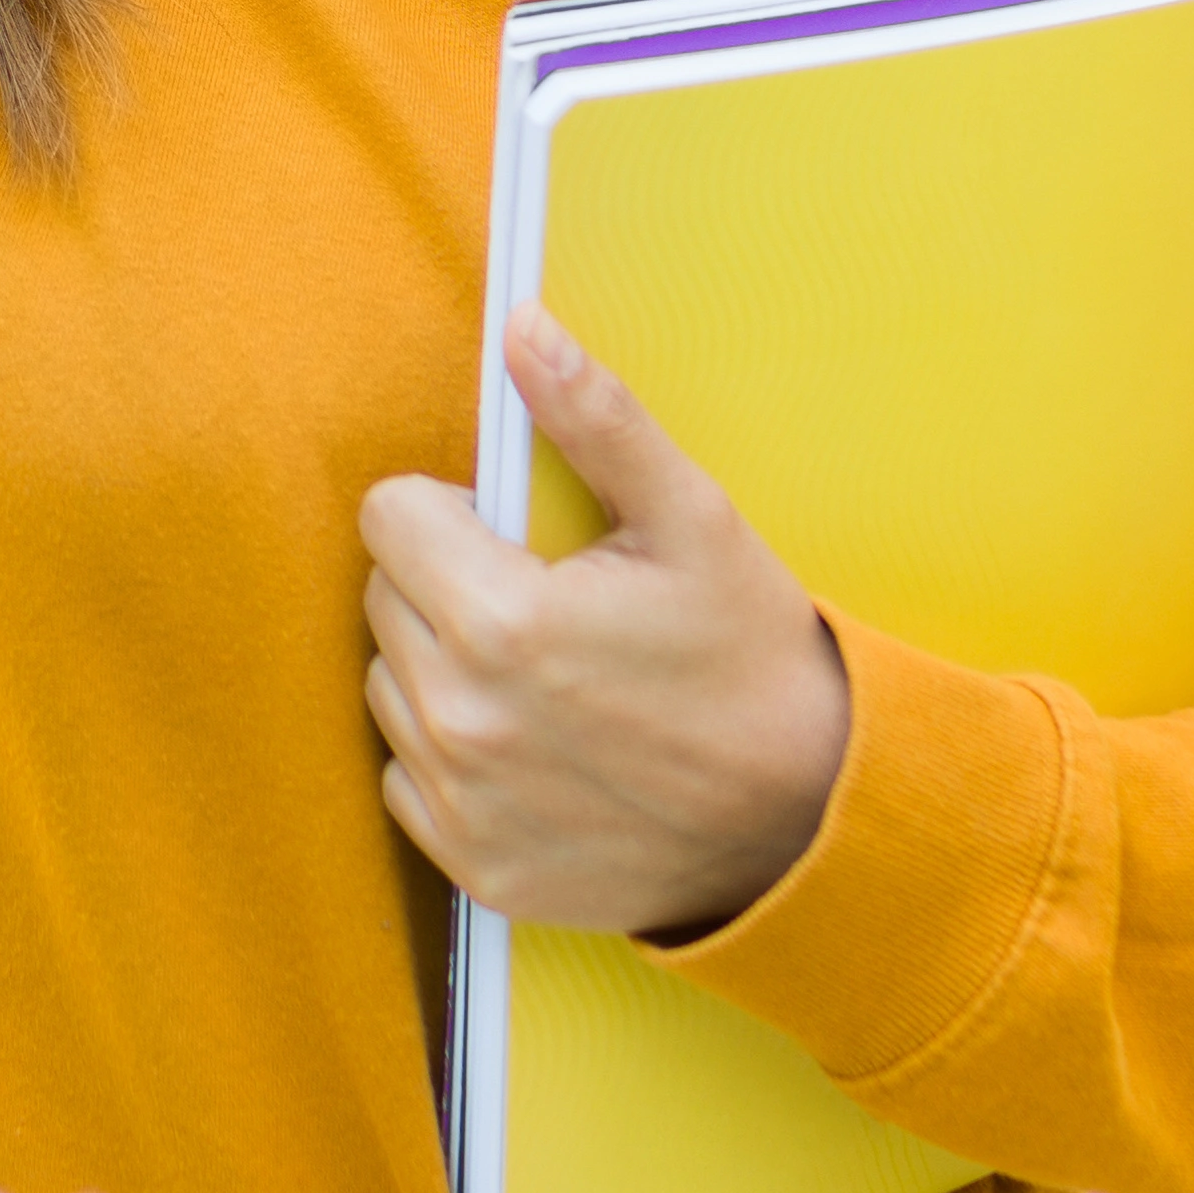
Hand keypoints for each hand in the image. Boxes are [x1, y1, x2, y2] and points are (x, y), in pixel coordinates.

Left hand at [358, 315, 857, 942]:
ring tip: (546, 677)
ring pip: (391, 685)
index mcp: (501, 619)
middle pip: (386, 597)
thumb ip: (594, 418)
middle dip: (448, 583)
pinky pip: (408, 777)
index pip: (389, 515)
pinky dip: (455, 756)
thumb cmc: (752, 656)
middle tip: (550, 605)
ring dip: (445, 668)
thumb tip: (522, 328)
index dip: (454, 511)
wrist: (807, 817)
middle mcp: (461, 718)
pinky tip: (537, 747)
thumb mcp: (692, 519)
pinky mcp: (473, 864)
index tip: (519, 538)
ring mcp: (463, 801)